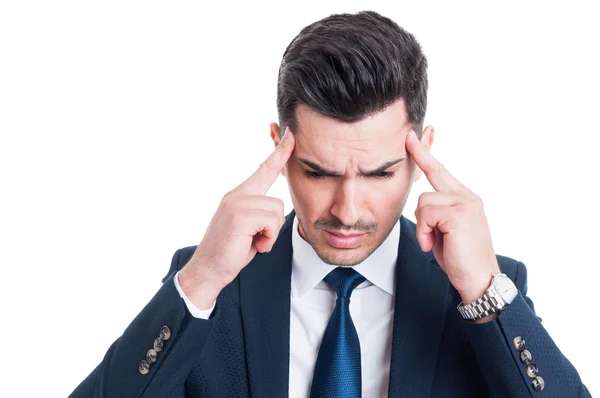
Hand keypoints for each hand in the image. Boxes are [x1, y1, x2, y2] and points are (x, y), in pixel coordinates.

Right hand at [179, 128, 294, 308]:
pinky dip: (267, 238)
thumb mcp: (249, 227)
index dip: (279, 152)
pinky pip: (271, 221)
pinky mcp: (240, 214)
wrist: (208, 270)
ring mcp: (237, 203)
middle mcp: (237, 194)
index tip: (290, 135)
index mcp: (239, 195)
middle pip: (278, 201)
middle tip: (257, 240)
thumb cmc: (231, 252)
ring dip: (270, 233)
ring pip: (276, 211)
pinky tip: (254, 246)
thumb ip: (260, 212)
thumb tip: (275, 208)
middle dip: (273, 226)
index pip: (264, 169)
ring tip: (253, 242)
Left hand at [405, 130, 500, 306]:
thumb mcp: (444, 231)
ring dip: (422, 225)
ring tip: (432, 241)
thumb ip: (436, 213)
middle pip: (432, 177)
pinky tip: (432, 245)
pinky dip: (424, 231)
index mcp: (465, 199)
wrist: (479, 281)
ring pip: (423, 201)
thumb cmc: (460, 259)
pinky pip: (426, 213)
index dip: (426, 154)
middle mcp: (467, 197)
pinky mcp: (459, 214)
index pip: (441, 172)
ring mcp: (465, 204)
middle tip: (410, 145)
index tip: (413, 137)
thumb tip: (421, 206)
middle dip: (421, 170)